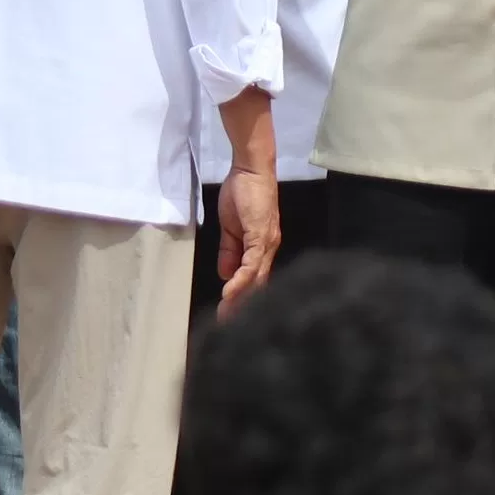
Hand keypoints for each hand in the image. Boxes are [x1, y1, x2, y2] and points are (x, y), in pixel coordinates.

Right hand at [214, 164, 280, 308]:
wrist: (251, 170)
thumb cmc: (242, 193)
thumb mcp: (231, 228)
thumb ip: (230, 251)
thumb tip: (226, 275)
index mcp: (261, 248)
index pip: (254, 280)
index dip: (243, 299)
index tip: (228, 315)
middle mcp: (268, 249)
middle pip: (258, 285)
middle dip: (242, 306)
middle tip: (227, 323)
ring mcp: (266, 243)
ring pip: (256, 278)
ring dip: (241, 299)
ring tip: (227, 314)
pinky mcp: (261, 236)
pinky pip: (251, 263)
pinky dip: (241, 280)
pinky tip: (230, 292)